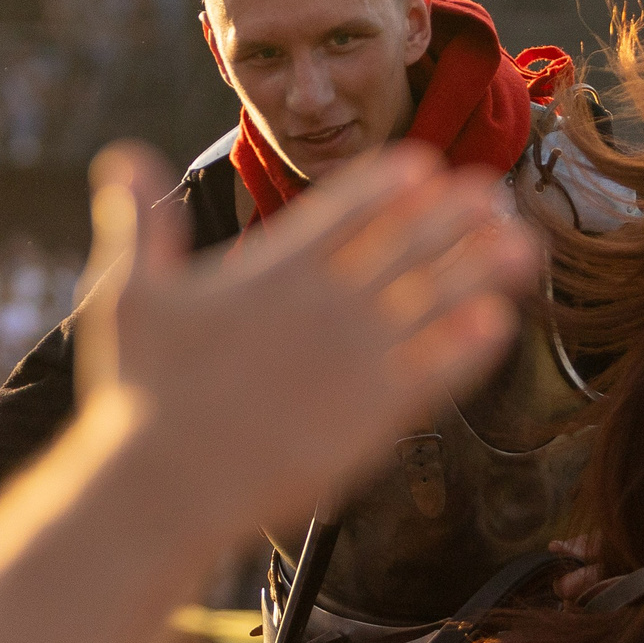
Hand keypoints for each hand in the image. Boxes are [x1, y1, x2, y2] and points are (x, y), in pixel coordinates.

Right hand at [75, 142, 537, 529]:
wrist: (168, 485)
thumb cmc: (142, 396)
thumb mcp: (132, 296)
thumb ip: (139, 224)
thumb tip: (122, 157)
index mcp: (274, 268)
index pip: (347, 208)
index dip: (391, 183)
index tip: (424, 165)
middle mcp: (326, 303)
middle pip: (407, 242)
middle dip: (454, 213)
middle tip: (491, 193)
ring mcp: (357, 357)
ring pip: (436, 296)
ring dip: (482, 266)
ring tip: (521, 245)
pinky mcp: (376, 414)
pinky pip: (438, 369)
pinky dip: (470, 343)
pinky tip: (499, 322)